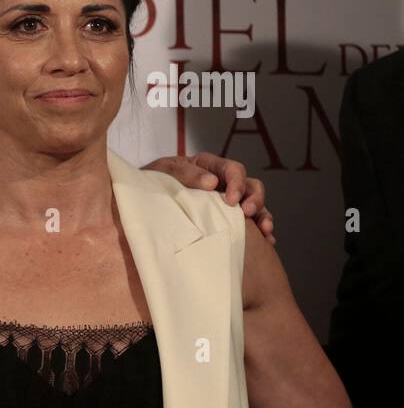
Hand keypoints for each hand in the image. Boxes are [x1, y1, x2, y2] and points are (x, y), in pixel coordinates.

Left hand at [142, 151, 274, 244]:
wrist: (140, 197)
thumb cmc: (152, 180)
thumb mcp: (164, 171)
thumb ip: (186, 173)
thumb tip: (212, 183)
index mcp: (209, 166)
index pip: (233, 169)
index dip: (237, 183)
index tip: (231, 201)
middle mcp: (222, 182)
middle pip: (251, 185)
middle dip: (254, 199)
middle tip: (247, 213)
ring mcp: (226, 200)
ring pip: (255, 204)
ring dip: (263, 216)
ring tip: (266, 232)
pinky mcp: (226, 218)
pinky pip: (250, 223)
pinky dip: (261, 231)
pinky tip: (267, 242)